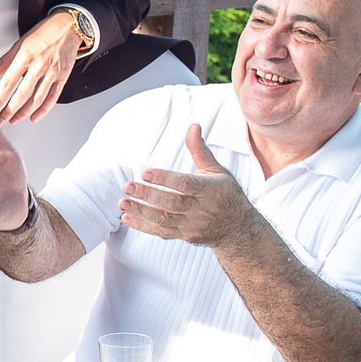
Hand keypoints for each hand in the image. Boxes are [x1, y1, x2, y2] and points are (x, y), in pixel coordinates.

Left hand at [0, 12, 85, 122]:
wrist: (69, 26)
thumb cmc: (44, 33)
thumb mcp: (20, 43)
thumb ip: (4, 61)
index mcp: (25, 57)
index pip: (7, 83)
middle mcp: (39, 66)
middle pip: (21, 95)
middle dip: (8, 111)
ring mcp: (52, 73)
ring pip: (36, 99)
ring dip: (23, 113)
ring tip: (14, 120)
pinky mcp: (63, 77)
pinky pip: (53, 97)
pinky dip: (43, 110)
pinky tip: (34, 117)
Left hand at [120, 125, 260, 249]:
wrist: (237, 229)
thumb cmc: (226, 194)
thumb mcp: (217, 171)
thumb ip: (200, 150)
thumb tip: (193, 126)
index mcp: (209, 190)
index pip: (185, 184)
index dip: (165, 179)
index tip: (146, 172)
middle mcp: (200, 209)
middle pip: (172, 203)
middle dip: (148, 195)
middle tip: (127, 186)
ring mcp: (191, 225)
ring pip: (164, 219)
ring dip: (141, 211)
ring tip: (122, 202)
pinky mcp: (184, 235)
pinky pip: (162, 232)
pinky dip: (143, 226)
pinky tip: (127, 217)